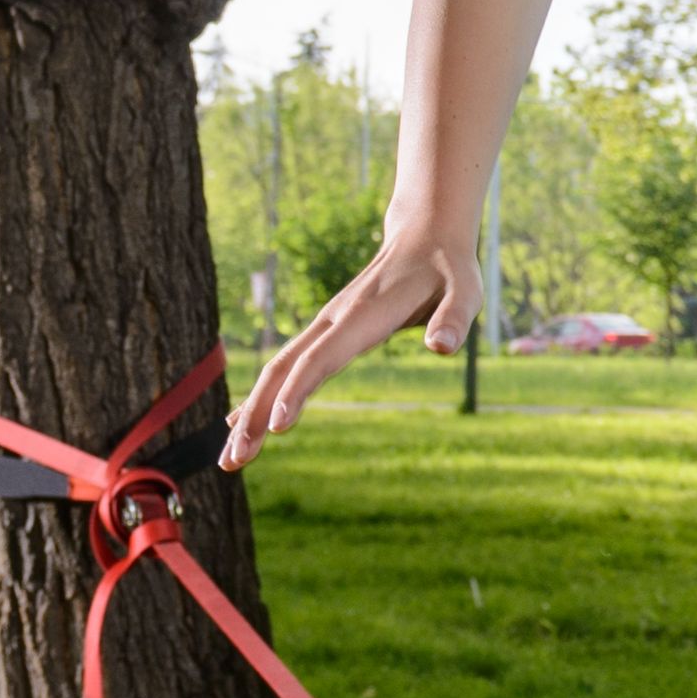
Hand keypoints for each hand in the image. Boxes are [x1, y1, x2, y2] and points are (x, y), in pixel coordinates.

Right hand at [232, 228, 467, 460]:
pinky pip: (286, 367)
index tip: (277, 428)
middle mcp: (333, 321)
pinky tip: (242, 423)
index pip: (322, 358)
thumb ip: (455, 319)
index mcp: (363, 317)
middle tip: (234, 461)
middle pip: (284, 370)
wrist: (427, 236)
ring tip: (230, 459)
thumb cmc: (449, 270)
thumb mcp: (466, 292)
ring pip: (277, 371)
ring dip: (250, 413)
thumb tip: (441, 347)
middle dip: (256, 415)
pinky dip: (262, 397)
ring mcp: (325, 326)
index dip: (298, 392)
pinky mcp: (326, 332)